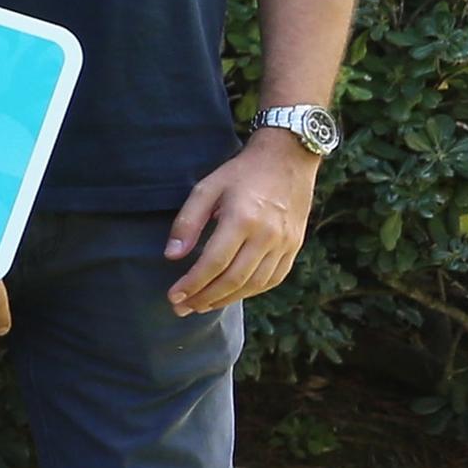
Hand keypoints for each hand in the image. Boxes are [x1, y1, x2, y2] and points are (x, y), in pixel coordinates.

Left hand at [165, 130, 316, 314]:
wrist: (288, 159)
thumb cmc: (241, 173)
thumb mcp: (206, 188)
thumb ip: (187, 222)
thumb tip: (172, 256)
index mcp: (242, 219)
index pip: (213, 263)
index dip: (192, 284)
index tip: (173, 296)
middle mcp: (267, 235)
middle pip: (234, 279)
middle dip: (204, 298)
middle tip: (181, 308)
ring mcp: (285, 243)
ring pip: (254, 284)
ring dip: (226, 299)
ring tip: (201, 305)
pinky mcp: (294, 246)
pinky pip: (273, 279)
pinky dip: (250, 292)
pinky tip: (231, 295)